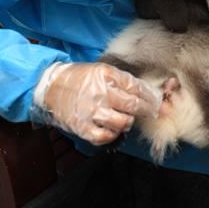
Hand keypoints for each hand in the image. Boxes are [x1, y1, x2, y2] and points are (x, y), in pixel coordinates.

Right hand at [37, 62, 161, 144]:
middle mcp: (100, 92)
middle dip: (146, 110)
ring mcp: (91, 110)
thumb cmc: (79, 78)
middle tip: (151, 112)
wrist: (51, 86)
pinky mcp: (82, 126)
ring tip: (125, 119)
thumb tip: (147, 94)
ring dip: (128, 122)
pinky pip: (105, 137)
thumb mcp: (102, 71)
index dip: (150, 97)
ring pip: (122, 123)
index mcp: (106, 75)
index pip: (136, 87)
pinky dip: (112, 135)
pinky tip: (111, 129)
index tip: (157, 102)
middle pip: (133, 105)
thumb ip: (123, 81)